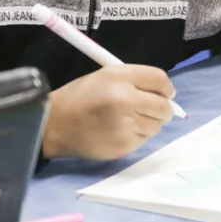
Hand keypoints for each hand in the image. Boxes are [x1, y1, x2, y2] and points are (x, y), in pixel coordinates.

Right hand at [41, 65, 174, 159]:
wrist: (54, 124)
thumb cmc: (80, 97)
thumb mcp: (105, 77)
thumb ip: (135, 82)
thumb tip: (166, 94)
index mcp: (120, 76)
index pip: (160, 80)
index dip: (166, 89)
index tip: (165, 94)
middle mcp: (125, 99)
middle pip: (164, 107)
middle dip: (163, 109)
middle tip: (152, 110)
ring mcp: (125, 124)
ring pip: (156, 126)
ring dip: (148, 123)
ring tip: (126, 120)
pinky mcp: (123, 145)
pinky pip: (143, 140)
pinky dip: (136, 136)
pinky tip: (117, 132)